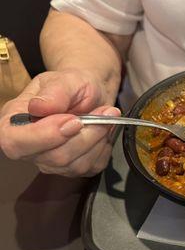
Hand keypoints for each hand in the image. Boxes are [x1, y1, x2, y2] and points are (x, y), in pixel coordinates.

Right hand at [0, 69, 120, 176]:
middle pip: (55, 157)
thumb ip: (53, 92)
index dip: (45, 135)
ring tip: (105, 116)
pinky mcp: (74, 169)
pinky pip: (93, 165)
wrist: (92, 96)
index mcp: (14, 123)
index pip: (16, 142)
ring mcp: (52, 162)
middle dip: (85, 134)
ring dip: (98, 138)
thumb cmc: (73, 86)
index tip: (73, 120)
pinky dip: (104, 147)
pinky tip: (102, 131)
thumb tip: (39, 106)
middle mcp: (30, 148)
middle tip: (103, 112)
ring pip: (77, 164)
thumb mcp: (64, 79)